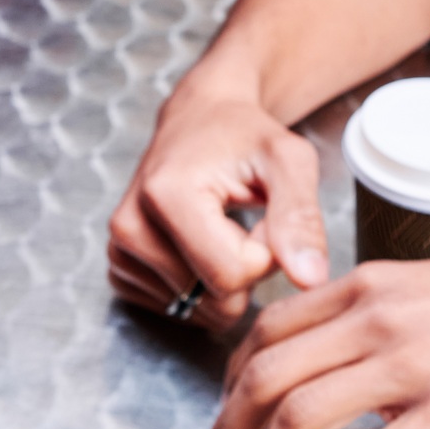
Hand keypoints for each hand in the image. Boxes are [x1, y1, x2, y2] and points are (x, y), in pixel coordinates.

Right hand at [108, 78, 328, 332]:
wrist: (200, 119)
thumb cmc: (244, 136)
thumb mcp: (288, 160)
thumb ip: (302, 218)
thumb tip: (310, 280)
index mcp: (165, 194)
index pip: (232, 276)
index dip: (266, 254)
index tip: (264, 213)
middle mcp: (130, 225)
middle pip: (215, 299)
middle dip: (246, 269)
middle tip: (243, 221)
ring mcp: (119, 249)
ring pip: (198, 309)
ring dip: (224, 276)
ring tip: (221, 227)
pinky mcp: (119, 266)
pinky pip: (177, 309)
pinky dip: (199, 284)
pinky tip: (200, 244)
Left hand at [211, 250, 429, 428]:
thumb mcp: (429, 291)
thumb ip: (374, 323)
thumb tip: (333, 375)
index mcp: (368, 287)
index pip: (268, 329)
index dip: (231, 380)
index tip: (227, 415)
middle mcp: (377, 318)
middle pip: (266, 373)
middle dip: (228, 428)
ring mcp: (412, 365)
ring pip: (299, 414)